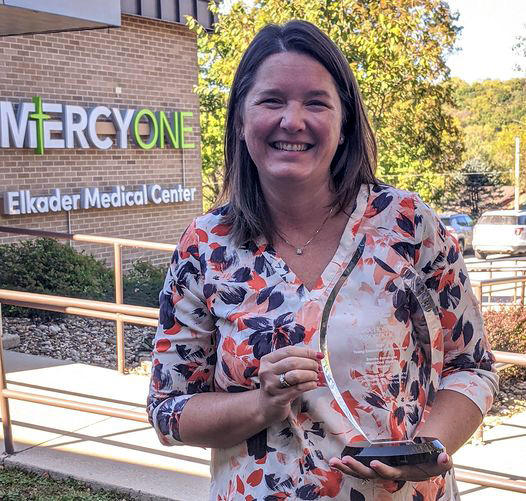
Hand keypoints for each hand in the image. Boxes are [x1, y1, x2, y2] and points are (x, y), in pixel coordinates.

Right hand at [257, 346, 322, 423]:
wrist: (266, 407)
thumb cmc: (277, 385)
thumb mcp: (280, 370)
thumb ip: (294, 360)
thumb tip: (316, 355)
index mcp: (267, 360)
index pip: (289, 350)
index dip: (306, 352)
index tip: (317, 355)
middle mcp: (267, 372)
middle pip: (293, 362)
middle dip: (310, 363)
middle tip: (317, 367)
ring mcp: (271, 386)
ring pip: (295, 375)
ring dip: (310, 374)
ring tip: (315, 376)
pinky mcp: (278, 399)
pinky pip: (298, 389)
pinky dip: (309, 385)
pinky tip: (313, 384)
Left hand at [329, 451, 451, 482]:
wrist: (425, 461)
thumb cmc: (433, 461)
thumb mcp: (441, 460)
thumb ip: (443, 459)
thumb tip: (444, 455)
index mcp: (403, 473)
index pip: (391, 473)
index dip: (383, 470)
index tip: (374, 463)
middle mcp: (390, 474)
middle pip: (371, 475)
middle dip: (357, 469)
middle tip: (345, 461)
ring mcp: (381, 470)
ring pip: (362, 472)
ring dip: (348, 468)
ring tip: (333, 462)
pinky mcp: (376, 465)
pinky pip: (360, 467)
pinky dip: (349, 465)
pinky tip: (337, 461)